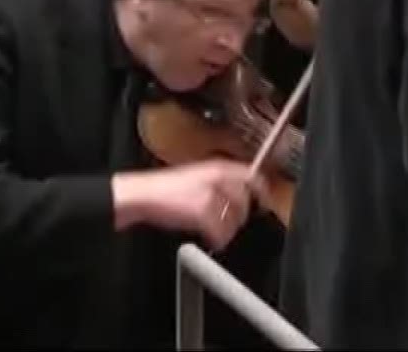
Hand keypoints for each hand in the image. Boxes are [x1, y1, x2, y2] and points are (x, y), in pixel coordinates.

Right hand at [115, 159, 254, 249]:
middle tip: (232, 222)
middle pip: (245, 201)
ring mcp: (211, 195)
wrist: (143, 195)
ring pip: (234, 219)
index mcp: (216, 167)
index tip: (264, 199)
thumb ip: (218, 183)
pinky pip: (221, 232)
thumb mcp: (195, 176)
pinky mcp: (204, 212)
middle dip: (240, 216)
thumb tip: (237, 194)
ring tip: (217, 232)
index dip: (262, 189)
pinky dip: (218, 240)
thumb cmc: (164, 189)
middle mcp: (217, 178)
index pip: (251, 175)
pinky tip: (211, 239)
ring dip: (228, 230)